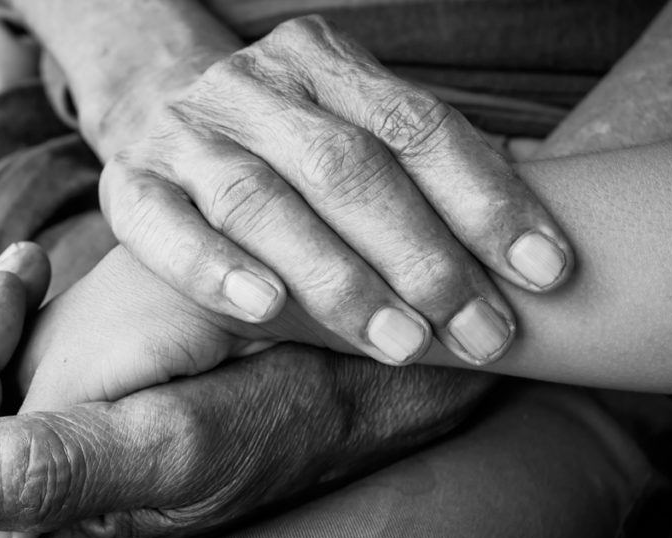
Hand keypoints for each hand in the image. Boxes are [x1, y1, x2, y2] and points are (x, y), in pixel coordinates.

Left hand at [0, 244, 495, 537]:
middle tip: (21, 268)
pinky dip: (14, 321)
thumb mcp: (167, 441)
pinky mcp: (88, 421)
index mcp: (58, 532)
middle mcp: (50, 509)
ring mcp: (67, 463)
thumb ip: (46, 471)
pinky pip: (9, 375)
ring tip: (27, 272)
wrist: (350, 378)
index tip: (15, 278)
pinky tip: (39, 283)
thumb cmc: (277, 412)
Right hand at [97, 15, 573, 366]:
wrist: (155, 102)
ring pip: (265, 202)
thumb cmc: (284, 145)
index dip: (487, 200)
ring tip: (403, 343)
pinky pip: (165, 229)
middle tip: (482, 330)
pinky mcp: (126, 184)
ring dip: (339, 279)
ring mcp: (185, 133)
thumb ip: (426, 174)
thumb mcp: (353, 131)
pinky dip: (215, 269)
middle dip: (424, 256)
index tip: (545, 272)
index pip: (417, 126)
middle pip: (347, 166)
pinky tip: (267, 309)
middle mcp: (252, 86)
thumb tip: (534, 249)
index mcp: (322, 60)